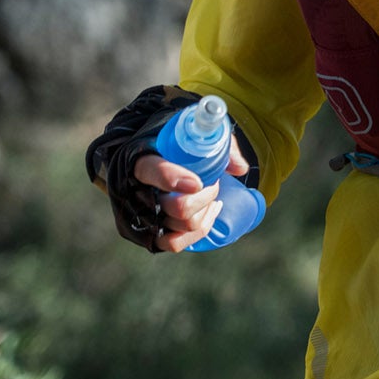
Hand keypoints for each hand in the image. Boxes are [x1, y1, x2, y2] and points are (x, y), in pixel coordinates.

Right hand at [131, 142, 253, 252]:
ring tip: (212, 198)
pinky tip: (209, 213)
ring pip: (183, 225)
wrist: (149, 158)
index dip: (173, 178)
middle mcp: (138, 192)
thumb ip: (216, 144)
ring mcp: (144, 217)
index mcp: (142, 161)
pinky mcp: (151, 234)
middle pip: (178, 207)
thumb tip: (240, 168)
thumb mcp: (192, 135)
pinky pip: (175, 243)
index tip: (197, 183)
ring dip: (206, 212)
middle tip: (213, 184)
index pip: (153, 171)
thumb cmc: (173, 146)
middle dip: (205, 197)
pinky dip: (199, 230)